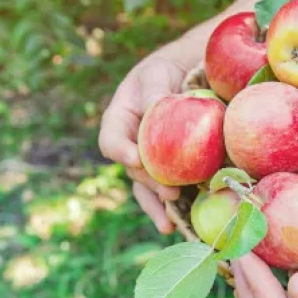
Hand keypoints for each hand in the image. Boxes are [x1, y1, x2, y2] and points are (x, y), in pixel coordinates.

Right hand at [98, 52, 188, 233]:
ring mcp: (148, 161)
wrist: (184, 74)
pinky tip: (179, 225)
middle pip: (134, 171)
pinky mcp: (168, 169)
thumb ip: (154, 91)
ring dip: (158, 206)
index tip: (135, 159)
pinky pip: (167, 189)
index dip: (122, 153)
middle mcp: (130, 146)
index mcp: (119, 123)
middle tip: (170, 192)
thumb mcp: (157, 74)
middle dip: (150, 184)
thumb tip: (158, 107)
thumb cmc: (164, 71)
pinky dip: (174, 208)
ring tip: (169, 224)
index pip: (112, 142)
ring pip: (147, 188)